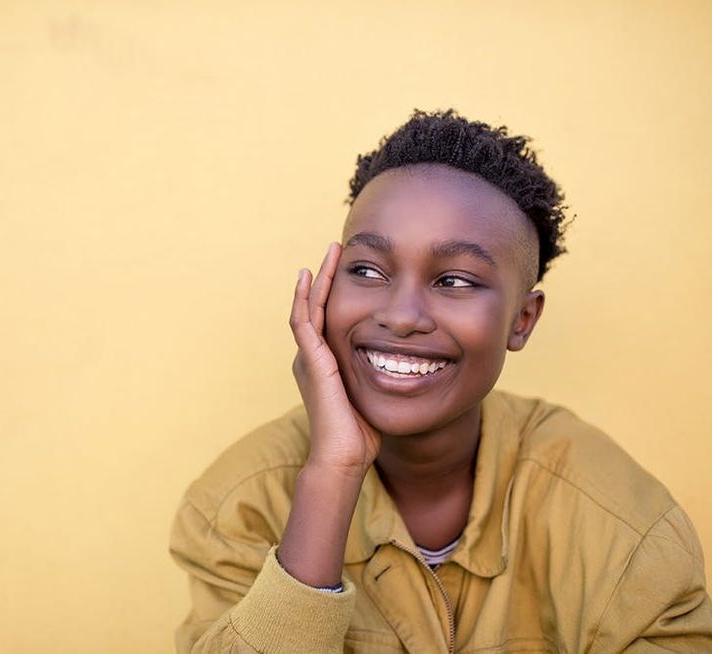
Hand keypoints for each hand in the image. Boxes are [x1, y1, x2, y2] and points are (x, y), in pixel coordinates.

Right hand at [290, 242, 380, 478]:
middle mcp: (312, 357)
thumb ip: (382, 378)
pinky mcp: (311, 361)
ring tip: (330, 251)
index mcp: (324, 364)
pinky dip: (305, 296)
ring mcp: (309, 358)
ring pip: (309, 306)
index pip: (329, 318)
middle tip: (338, 249)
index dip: (337, 292)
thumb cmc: (360, 436)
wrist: (342, 457)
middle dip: (328, 276)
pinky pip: (304, 320)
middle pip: (317, 306)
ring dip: (319, 277)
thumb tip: (407, 370)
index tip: (353, 270)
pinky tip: (310, 275)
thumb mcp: (373, 396)